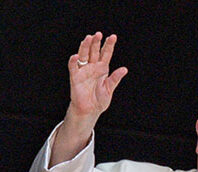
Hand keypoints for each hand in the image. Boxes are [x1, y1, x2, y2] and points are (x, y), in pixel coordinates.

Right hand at [50, 32, 127, 166]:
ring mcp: (83, 70)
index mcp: (102, 69)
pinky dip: (74, 61)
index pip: (106, 54)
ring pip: (83, 55)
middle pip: (94, 51)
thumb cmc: (99, 100)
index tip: (113, 37)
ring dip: (85, 47)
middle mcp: (92, 67)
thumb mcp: (110, 89)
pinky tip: (76, 56)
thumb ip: (115, 78)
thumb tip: (124, 69)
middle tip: (99, 34)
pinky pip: (73, 67)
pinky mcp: (75, 77)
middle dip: (96, 43)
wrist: (90, 111)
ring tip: (88, 38)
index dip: (109, 46)